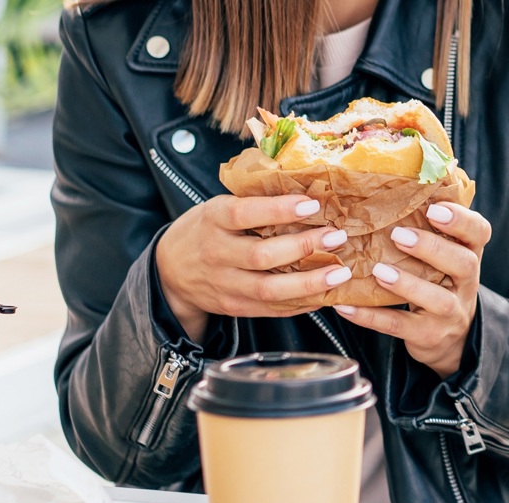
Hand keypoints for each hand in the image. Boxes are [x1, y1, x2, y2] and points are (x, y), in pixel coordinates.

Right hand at [155, 194, 352, 340]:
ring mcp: (225, 284)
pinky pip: (272, 309)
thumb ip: (252, 203)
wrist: (169, 272)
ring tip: (340, 274)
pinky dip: (302, 304)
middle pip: (262, 256)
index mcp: (212, 220)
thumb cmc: (205, 231)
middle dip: (304, 247)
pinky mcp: (235, 307)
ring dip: (310, 283)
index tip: (312, 205)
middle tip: (336, 237)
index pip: (244, 214)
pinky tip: (325, 295)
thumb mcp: (217, 208)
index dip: (279, 210)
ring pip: (270, 289)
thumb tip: (304, 187)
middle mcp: (216, 254)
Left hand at [333, 202, 488, 377]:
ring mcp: (451, 313)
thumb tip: (388, 184)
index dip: (461, 220)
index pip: (479, 233)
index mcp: (468, 255)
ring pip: (438, 299)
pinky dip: (372, 317)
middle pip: (463, 264)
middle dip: (432, 248)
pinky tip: (346, 307)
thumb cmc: (436, 283)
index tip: (435, 208)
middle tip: (399, 235)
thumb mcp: (442, 257)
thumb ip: (427, 229)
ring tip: (378, 271)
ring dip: (407, 284)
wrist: (449, 339)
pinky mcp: (429, 336)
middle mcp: (465, 283)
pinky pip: (401, 327)